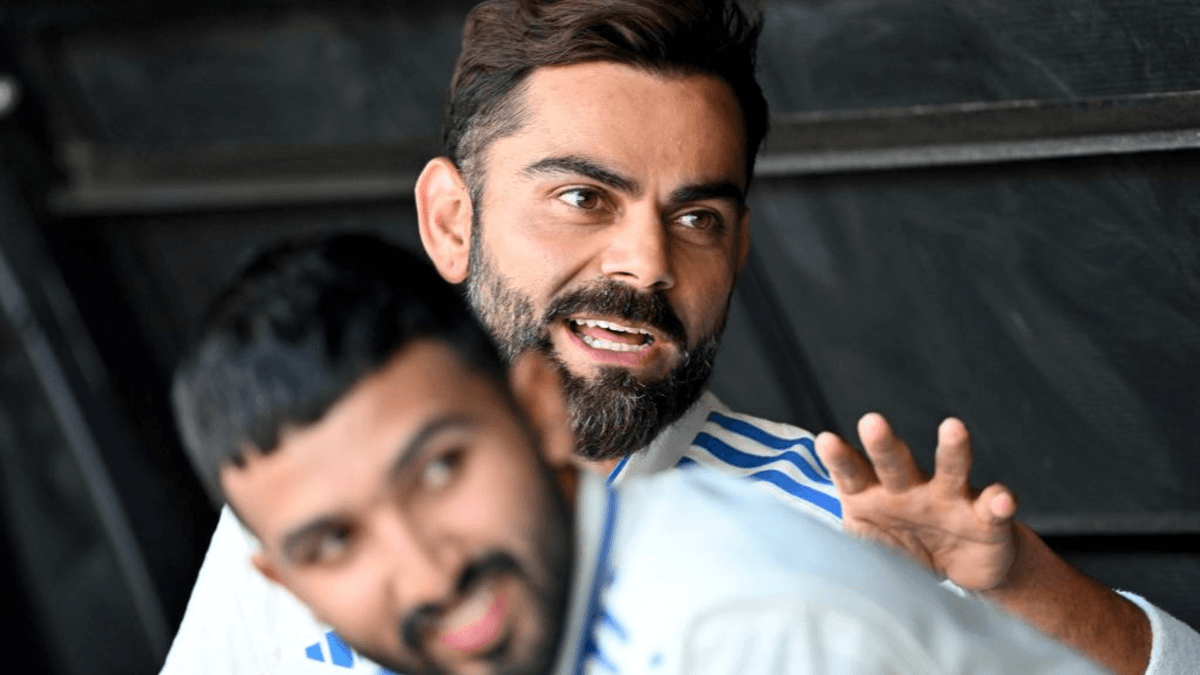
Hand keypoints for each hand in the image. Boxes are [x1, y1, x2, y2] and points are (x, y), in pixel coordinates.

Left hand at [815, 413, 1018, 590]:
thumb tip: (832, 555)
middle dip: (883, 444)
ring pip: (951, 469)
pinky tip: (1001, 500)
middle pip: (894, 463)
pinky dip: (1000, 502)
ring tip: (952, 428)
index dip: (840, 459)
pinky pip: (994, 506)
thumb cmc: (904, 550)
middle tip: (871, 422)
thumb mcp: (874, 551)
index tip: (826, 441)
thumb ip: (857, 547)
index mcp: (874, 495)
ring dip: (952, 449)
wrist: (960, 572)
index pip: (852, 474)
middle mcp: (911, 489)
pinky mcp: (988, 518)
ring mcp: (951, 499)